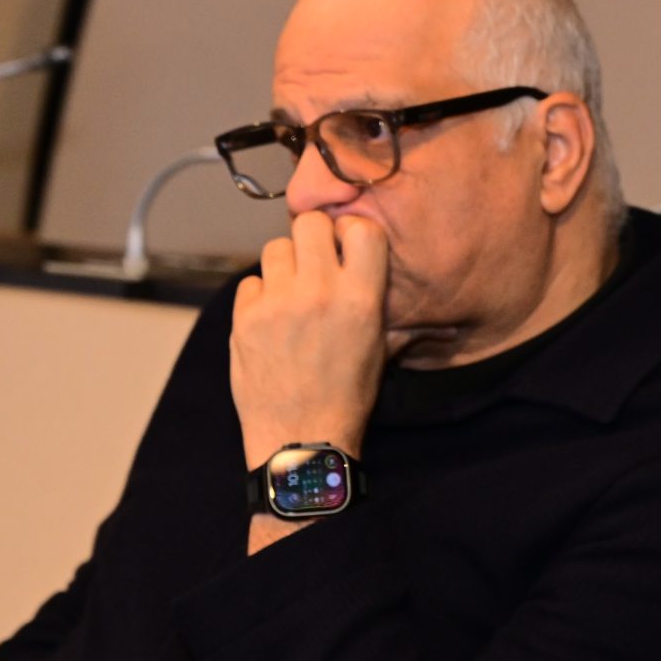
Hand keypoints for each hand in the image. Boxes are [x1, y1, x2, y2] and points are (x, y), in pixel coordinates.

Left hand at [230, 211, 388, 476]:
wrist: (301, 438)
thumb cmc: (347, 397)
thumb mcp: (379, 350)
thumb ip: (383, 308)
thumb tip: (415, 296)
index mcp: (361, 299)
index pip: (361, 227)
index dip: (350, 232)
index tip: (346, 248)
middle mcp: (319, 293)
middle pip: (310, 222)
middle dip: (313, 238)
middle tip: (314, 264)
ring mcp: (278, 303)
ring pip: (275, 248)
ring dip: (284, 266)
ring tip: (291, 296)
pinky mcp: (244, 318)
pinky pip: (250, 282)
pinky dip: (259, 296)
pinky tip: (270, 321)